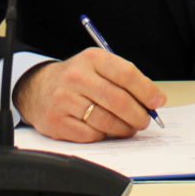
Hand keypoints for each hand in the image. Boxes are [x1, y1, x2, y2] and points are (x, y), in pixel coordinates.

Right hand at [12, 48, 166, 142]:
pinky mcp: (57, 122)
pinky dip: (104, 136)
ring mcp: (65, 100)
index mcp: (92, 59)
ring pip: (106, 121)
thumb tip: (156, 100)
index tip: (157, 102)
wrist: (37, 88)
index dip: (146, 90)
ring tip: (129, 128)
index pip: (126, 74)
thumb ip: (125, 80)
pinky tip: (105, 131)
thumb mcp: (98, 68)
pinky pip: (91, 135)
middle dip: (138, 115)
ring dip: (124, 129)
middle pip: (118, 101)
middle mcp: (77, 77)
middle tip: (144, 120)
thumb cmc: (77, 79)